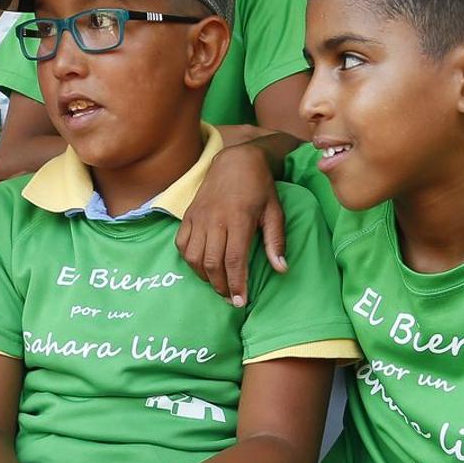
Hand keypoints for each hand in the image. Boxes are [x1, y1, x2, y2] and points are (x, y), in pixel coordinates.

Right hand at [177, 141, 287, 305]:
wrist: (235, 160)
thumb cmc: (260, 187)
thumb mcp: (275, 211)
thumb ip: (276, 241)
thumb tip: (281, 269)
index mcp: (238, 219)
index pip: (234, 259)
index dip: (237, 284)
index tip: (241, 302)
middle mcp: (215, 219)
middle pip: (212, 262)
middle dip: (221, 286)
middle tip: (231, 298)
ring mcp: (198, 217)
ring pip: (194, 256)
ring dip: (205, 276)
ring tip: (218, 284)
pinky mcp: (188, 215)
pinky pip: (182, 244)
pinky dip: (190, 260)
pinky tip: (202, 266)